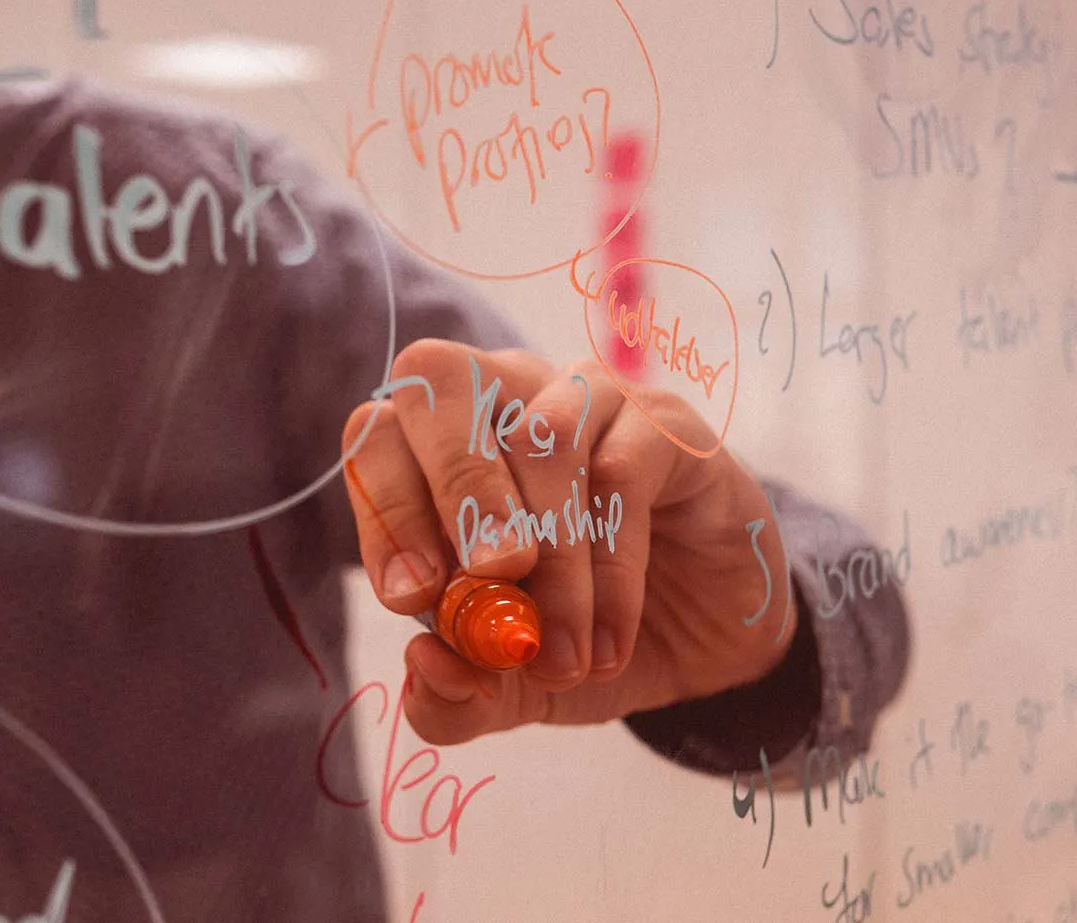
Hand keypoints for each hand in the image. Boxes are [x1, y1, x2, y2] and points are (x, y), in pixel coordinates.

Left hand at [341, 339, 794, 744]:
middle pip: (443, 382)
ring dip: (550, 561)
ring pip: (542, 439)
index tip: (413, 600)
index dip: (384, 509)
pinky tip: (610, 643)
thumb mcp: (504, 687)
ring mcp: (585, 398)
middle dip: (457, 490)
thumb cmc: (578, 636)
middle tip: (490, 582)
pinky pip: (623, 472)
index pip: (377, 433)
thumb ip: (452, 693)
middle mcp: (504, 398)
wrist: (699, 642)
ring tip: (559, 658)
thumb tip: (422, 662)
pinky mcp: (662, 424)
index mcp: (438, 446)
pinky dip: (611, 570)